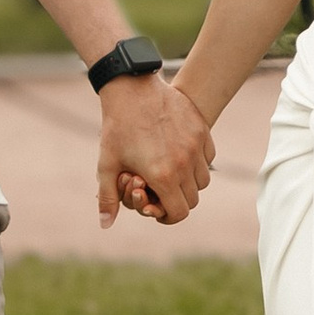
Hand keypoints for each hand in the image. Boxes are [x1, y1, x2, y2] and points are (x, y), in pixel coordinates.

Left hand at [95, 72, 215, 230]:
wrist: (132, 89)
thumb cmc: (117, 128)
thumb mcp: (107, 164)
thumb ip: (108, 198)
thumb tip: (105, 225)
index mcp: (162, 176)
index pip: (178, 212)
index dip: (168, 216)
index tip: (157, 209)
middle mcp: (184, 163)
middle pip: (192, 199)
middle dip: (176, 200)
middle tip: (161, 191)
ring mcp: (196, 146)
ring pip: (202, 180)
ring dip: (189, 183)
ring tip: (171, 173)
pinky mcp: (202, 131)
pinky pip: (208, 158)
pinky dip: (198, 163)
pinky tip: (180, 155)